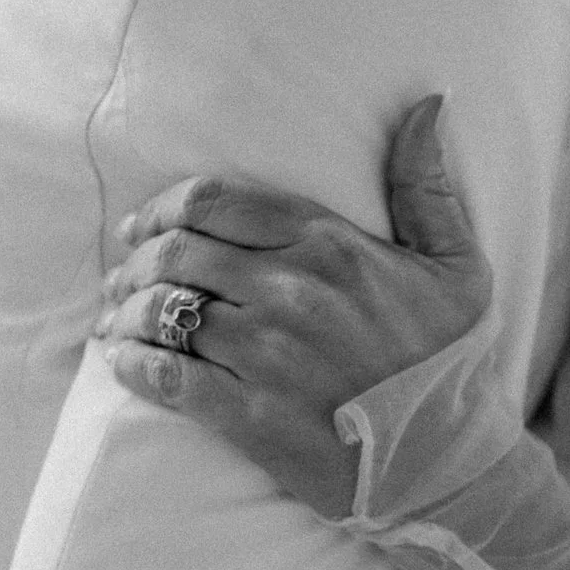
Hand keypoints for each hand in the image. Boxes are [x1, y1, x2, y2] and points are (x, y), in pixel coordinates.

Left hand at [96, 96, 494, 519]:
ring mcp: (267, 354)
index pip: (212, 203)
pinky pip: (166, 377)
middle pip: (175, 255)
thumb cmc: (452, 364)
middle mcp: (291, 291)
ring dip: (123, 314)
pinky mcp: (251, 415)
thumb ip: (426, 184)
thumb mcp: (458, 266)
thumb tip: (427, 103)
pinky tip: (122, 363)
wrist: (451, 465)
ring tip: (112, 322)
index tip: (141, 226)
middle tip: (119, 278)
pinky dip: (132, 365)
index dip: (161, 209)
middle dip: (132, 262)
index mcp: (329, 245)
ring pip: (161, 313)